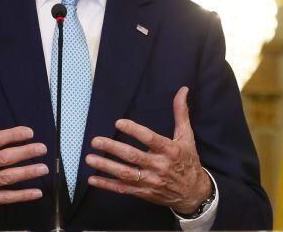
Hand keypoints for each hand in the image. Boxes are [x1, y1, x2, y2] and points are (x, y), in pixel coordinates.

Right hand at [0, 93, 48, 217]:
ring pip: (6, 178)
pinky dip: (21, 196)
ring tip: (43, 168)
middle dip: (25, 153)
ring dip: (26, 173)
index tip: (29, 132)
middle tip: (42, 148)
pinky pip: (3, 198)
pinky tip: (36, 192)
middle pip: (3, 159)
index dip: (13, 135)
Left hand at [86, 86, 211, 213]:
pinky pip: (123, 189)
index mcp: (170, 150)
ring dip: (106, 166)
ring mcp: (151, 181)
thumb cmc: (188, 160)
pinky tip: (92, 179)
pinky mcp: (144, 192)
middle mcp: (160, 166)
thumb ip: (181, 113)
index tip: (119, 123)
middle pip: (133, 156)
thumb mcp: (187, 136)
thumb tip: (183, 90)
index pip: (150, 139)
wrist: (193, 192)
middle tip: (96, 141)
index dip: (134, 130)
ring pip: (125, 173)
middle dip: (113, 148)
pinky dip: (107, 185)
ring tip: (90, 158)